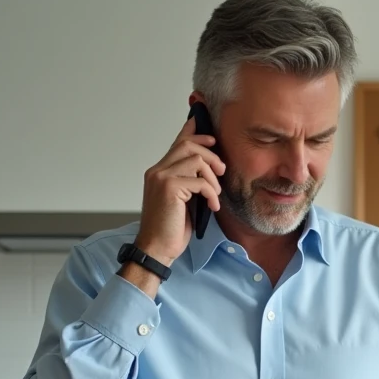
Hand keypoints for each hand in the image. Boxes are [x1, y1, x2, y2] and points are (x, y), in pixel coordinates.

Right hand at [134, 116, 224, 264]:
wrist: (157, 248)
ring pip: (196, 159)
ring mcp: (161, 178)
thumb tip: (207, 169)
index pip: (177, 143)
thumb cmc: (170, 228)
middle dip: (210, 154)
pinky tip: (212, 206)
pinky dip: (211, 193)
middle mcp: (157, 171)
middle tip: (221, 170)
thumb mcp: (183, 200)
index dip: (193, 132)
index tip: (208, 130)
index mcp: (158, 172)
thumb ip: (190, 182)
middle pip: (188, 145)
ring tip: (215, 194)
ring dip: (212, 177)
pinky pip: (199, 181)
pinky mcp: (169, 188)